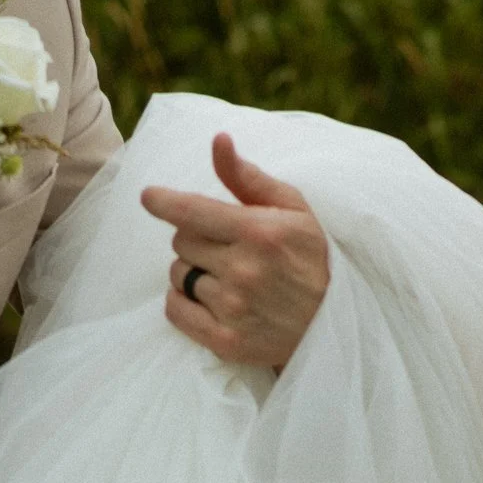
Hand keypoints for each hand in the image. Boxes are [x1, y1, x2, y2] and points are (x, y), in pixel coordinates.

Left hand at [140, 134, 330, 369]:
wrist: (333, 325)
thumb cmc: (311, 258)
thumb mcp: (294, 210)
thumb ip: (249, 177)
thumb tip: (218, 140)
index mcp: (259, 232)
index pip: (192, 211)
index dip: (164, 201)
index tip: (149, 197)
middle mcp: (244, 270)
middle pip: (181, 241)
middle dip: (196, 239)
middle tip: (225, 249)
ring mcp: (233, 308)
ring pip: (177, 274)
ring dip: (191, 271)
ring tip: (224, 278)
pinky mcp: (226, 341)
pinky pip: (174, 310)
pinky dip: (181, 302)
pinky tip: (207, 300)